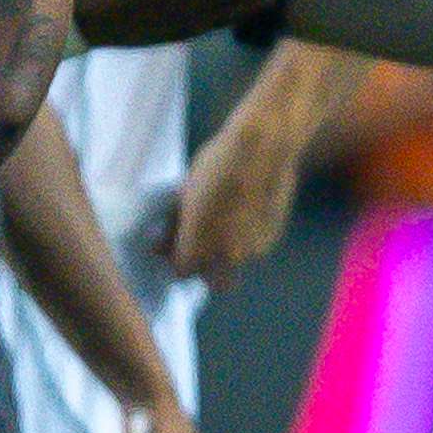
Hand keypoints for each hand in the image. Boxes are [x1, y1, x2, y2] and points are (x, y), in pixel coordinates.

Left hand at [165, 118, 298, 280]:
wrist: (263, 148)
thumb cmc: (217, 164)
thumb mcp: (185, 193)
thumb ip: (174, 226)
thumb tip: (158, 245)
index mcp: (199, 243)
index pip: (182, 272)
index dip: (178, 260)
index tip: (176, 248)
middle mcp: (228, 254)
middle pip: (216, 284)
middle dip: (207, 272)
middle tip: (201, 250)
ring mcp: (254, 248)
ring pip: (237, 266)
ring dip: (229, 255)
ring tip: (224, 224)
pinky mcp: (273, 237)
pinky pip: (255, 249)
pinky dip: (247, 240)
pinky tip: (244, 214)